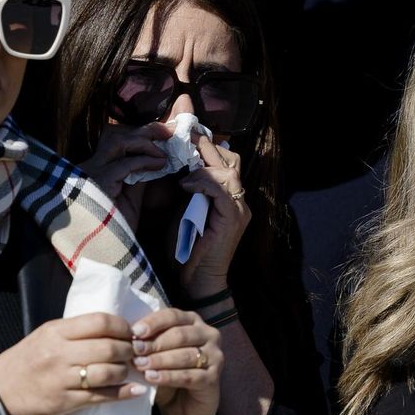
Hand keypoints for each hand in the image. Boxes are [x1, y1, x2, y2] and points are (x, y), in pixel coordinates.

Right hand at [0, 312, 143, 414]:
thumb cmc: (24, 362)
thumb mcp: (43, 336)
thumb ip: (73, 331)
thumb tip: (110, 327)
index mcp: (55, 332)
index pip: (99, 322)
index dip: (122, 327)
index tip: (131, 332)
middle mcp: (60, 353)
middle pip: (109, 347)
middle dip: (129, 350)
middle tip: (135, 352)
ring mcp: (63, 379)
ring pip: (109, 372)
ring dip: (126, 371)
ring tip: (129, 370)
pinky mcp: (66, 401)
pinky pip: (102, 396)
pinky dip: (124, 393)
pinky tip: (136, 390)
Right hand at [79, 122, 171, 229]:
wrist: (101, 251)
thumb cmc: (114, 229)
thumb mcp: (131, 199)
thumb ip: (139, 178)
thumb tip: (155, 160)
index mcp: (96, 170)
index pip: (118, 142)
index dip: (141, 136)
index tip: (164, 135)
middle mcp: (90, 167)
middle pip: (116, 136)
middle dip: (145, 130)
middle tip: (170, 131)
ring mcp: (91, 173)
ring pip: (118, 142)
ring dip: (146, 142)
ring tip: (166, 149)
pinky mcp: (98, 182)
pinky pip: (124, 163)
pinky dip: (145, 161)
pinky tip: (160, 164)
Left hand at [131, 306, 222, 414]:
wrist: (183, 408)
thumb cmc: (167, 374)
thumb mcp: (156, 354)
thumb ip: (148, 342)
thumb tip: (130, 336)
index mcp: (193, 322)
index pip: (173, 315)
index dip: (153, 323)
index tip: (134, 332)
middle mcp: (209, 335)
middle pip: (180, 334)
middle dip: (155, 343)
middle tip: (135, 351)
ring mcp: (215, 356)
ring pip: (185, 355)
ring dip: (160, 360)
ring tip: (140, 365)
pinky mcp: (214, 378)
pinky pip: (190, 375)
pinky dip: (169, 376)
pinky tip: (152, 378)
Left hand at [177, 134, 251, 294]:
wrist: (198, 281)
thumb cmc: (188, 250)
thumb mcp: (184, 210)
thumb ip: (187, 189)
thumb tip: (174, 163)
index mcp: (230, 197)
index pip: (224, 161)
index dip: (206, 145)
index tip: (184, 132)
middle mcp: (239, 200)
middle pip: (229, 158)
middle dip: (205, 144)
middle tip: (183, 133)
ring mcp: (239, 208)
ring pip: (226, 170)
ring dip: (201, 162)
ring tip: (181, 161)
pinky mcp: (233, 218)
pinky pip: (220, 189)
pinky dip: (202, 182)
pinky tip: (185, 185)